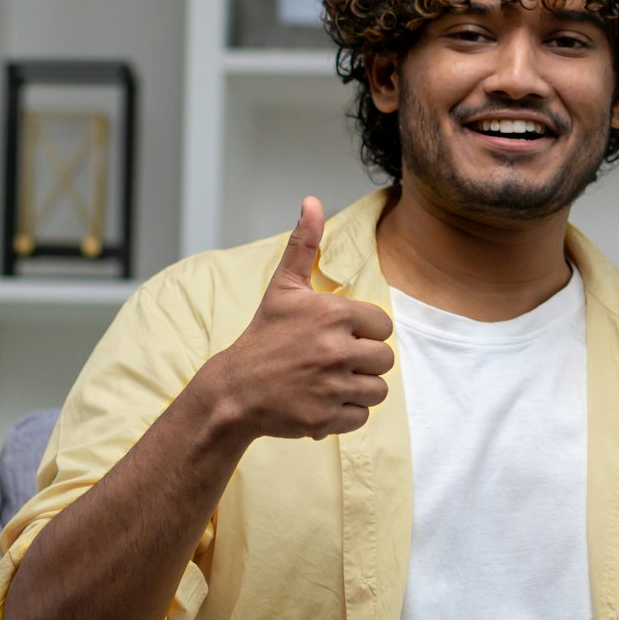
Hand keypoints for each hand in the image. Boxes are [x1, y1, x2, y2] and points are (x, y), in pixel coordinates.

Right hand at [205, 196, 394, 439]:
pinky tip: (322, 401)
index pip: (383, 326)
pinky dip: (346, 413)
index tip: (340, 335)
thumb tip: (312, 201)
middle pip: (385, 360)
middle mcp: (336, 350)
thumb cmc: (264, 336)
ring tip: (330, 381)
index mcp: (333, 315)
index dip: (365, 332)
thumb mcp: (283, 287)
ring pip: (378, 390)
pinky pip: (362, 416)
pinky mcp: (326, 418)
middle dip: (364, 362)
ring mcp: (331, 386)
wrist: (234, 390)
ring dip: (358, 388)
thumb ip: (304, 244)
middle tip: (333, 360)